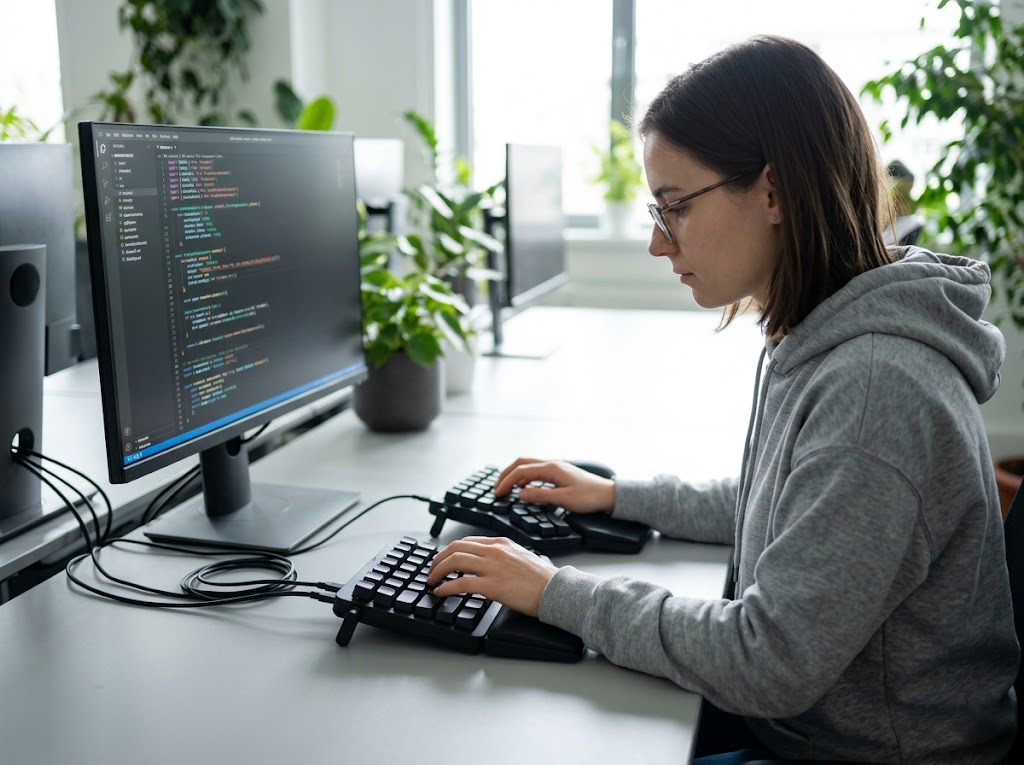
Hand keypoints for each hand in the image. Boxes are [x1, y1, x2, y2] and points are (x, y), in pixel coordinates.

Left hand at [426, 536, 556, 616]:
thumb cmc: (542, 579)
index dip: (450, 551)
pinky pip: (461, 583)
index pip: (467, 541)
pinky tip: (440, 592)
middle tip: (431, 571)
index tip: (442, 560)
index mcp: (501, 543)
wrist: (556, 590)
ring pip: (454, 561)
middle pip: (456, 548)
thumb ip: (502, 557)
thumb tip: (486, 566)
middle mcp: (495, 551)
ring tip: (432, 581)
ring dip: (438, 571)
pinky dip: (446, 587)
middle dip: (438, 559)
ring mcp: (493, 567)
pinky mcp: (493, 586)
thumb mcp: (521, 557)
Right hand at [494, 457, 614, 513]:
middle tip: (496, 488)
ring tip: (505, 487)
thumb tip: (520, 494)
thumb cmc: (589, 497)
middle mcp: (551, 464)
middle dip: (506, 474)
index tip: (498, 493)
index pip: (521, 471)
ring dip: (514, 474)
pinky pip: (535, 470)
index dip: (506, 482)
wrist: (608, 495)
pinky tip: (523, 487)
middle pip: (521, 463)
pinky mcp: (558, 472)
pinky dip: (524, 476)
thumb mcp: (563, 499)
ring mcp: (555, 467)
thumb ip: (540, 495)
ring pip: (527, 465)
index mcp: (551, 468)